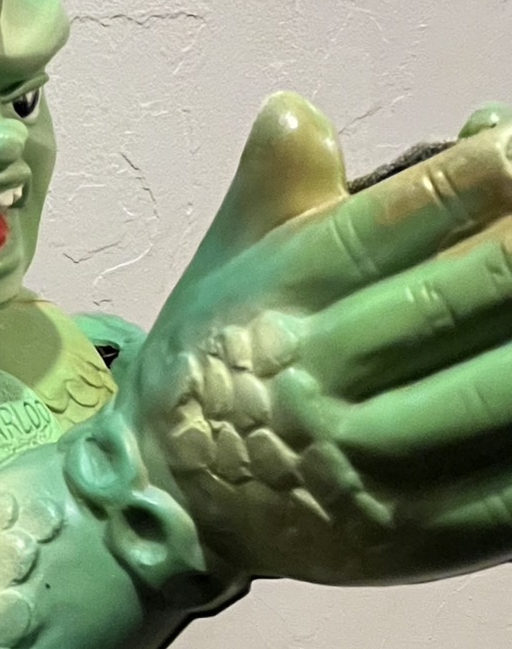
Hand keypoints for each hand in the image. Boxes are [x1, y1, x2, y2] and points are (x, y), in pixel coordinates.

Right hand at [133, 94, 511, 583]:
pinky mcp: (407, 537)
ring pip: (483, 400)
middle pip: (441, 307)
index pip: (374, 233)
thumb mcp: (225, 268)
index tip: (508, 144)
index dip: (456, 186)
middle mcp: (317, 384)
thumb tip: (298, 110)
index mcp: (277, 305)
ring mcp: (365, 468)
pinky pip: (497, 495)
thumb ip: (271, 189)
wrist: (171, 500)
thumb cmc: (217, 365)